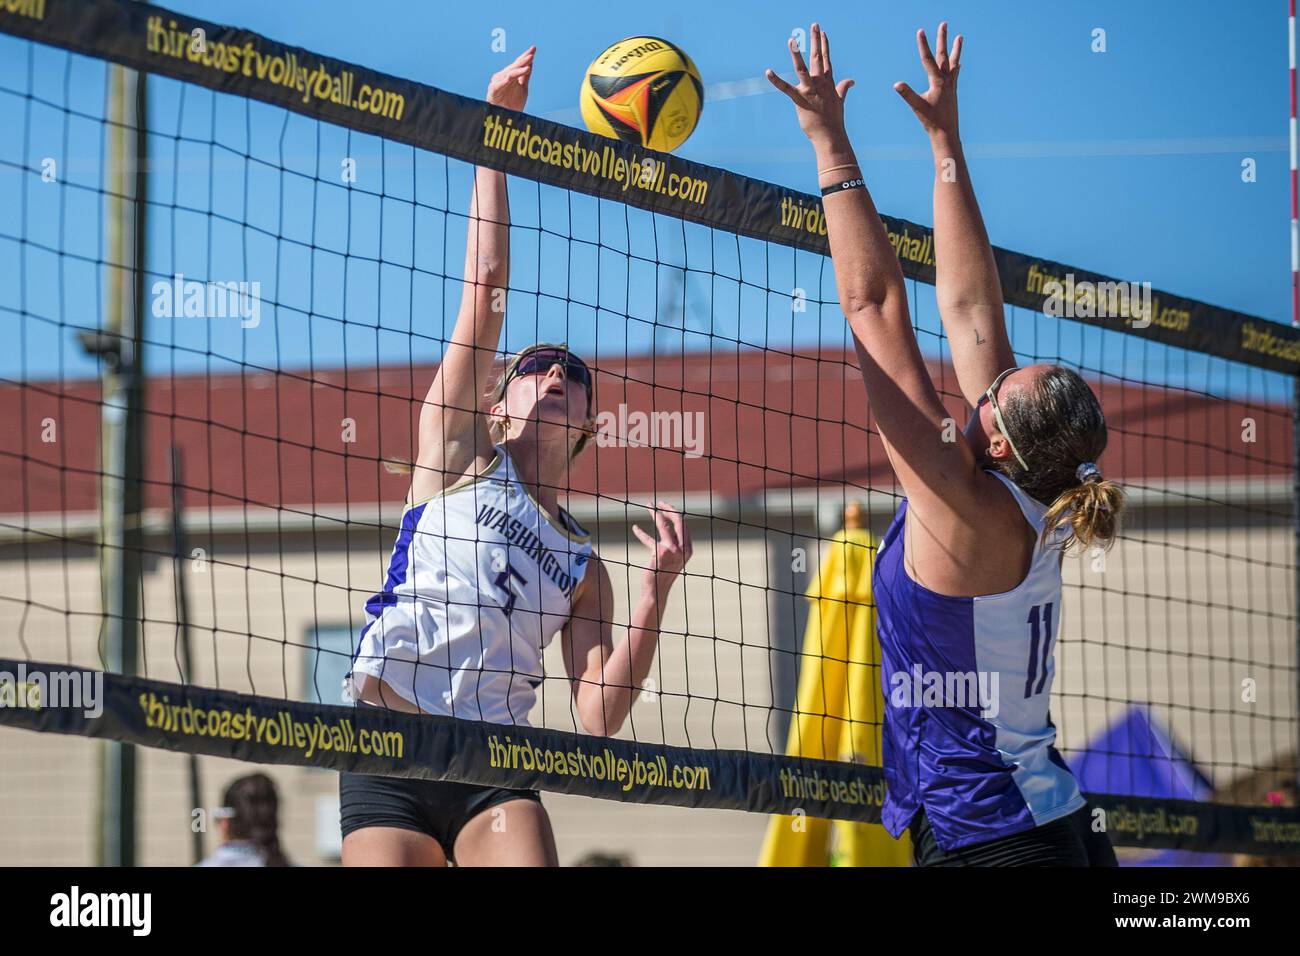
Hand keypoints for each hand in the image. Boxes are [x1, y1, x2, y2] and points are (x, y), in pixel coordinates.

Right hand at [487, 46, 534, 111]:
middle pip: (514, 66)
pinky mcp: (493, 90)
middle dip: (523, 59)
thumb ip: (525, 76)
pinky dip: (510, 77)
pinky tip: (517, 74)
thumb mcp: (522, 89)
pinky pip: (502, 82)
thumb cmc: (512, 105)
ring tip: (529, 62)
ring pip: (510, 72)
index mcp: (509, 76)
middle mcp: (502, 77)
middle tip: (532, 52)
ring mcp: (497, 82)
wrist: (505, 120)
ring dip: (519, 67)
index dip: (525, 56)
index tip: (534, 48)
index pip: (518, 64)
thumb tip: (531, 62)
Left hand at [632, 500, 692, 583]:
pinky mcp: (660, 553)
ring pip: (664, 525)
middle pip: (678, 520)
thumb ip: (674, 542)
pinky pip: (649, 539)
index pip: (684, 525)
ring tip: (648, 505)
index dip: (674, 513)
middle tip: (659, 502)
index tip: (664, 507)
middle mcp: (684, 549)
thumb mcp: (673, 558)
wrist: (656, 591)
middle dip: (668, 508)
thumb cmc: (662, 574)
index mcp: (689, 549)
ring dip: (655, 513)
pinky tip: (635, 528)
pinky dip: (641, 533)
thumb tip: (667, 523)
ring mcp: (673, 550)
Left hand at [765, 23, 853, 147]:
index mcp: (829, 83)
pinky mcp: (800, 99)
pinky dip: (776, 80)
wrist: (830, 134)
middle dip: (816, 40)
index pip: (827, 60)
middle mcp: (820, 83)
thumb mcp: (839, 101)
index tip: (823, 33)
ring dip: (796, 54)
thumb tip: (852, 81)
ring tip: (791, 40)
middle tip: (814, 25)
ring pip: (802, 68)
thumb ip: (843, 88)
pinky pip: (786, 88)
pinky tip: (768, 72)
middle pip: (818, 57)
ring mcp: (810, 90)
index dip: (825, 45)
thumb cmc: (833, 120)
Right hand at [894, 23, 962, 137]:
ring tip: (960, 36)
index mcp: (938, 81)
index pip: (928, 59)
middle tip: (944, 24)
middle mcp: (947, 80)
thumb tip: (896, 84)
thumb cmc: (932, 121)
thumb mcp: (917, 106)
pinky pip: (955, 74)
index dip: (923, 44)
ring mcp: (951, 85)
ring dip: (956, 49)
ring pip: (953, 62)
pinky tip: (959, 63)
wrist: (947, 133)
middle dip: (942, 39)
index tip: (921, 31)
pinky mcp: (953, 91)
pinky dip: (956, 66)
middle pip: (944, 54)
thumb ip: (907, 94)